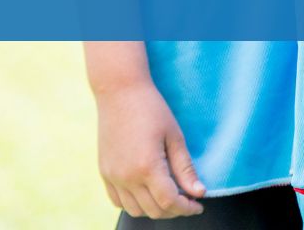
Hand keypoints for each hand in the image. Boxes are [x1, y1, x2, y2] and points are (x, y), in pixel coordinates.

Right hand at [94, 80, 205, 218]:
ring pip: (135, 210)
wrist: (119, 93)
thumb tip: (199, 193)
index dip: (187, 208)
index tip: (199, 205)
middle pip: (154, 210)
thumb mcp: (175, 137)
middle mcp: (126, 177)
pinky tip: (148, 191)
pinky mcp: (104, 173)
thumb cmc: (152, 110)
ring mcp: (112, 177)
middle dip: (174, 210)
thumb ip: (185, 169)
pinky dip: (135, 203)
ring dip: (155, 208)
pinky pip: (119, 201)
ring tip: (170, 195)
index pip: (170, 202)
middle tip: (189, 199)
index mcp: (147, 167)